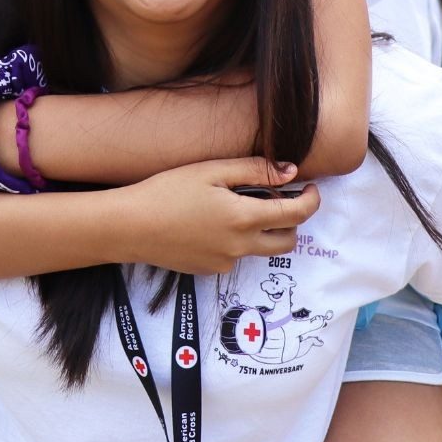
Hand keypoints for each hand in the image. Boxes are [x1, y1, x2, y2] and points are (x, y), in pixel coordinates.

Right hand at [122, 158, 319, 275]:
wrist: (130, 226)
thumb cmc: (167, 191)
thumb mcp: (212, 171)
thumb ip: (255, 170)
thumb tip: (292, 172)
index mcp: (245, 218)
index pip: (297, 214)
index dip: (312, 200)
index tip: (310, 187)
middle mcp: (241, 246)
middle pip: (287, 240)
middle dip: (292, 220)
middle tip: (279, 198)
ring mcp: (226, 262)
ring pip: (262, 249)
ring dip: (264, 230)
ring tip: (240, 207)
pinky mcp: (210, 270)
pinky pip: (236, 255)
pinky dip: (237, 239)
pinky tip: (211, 222)